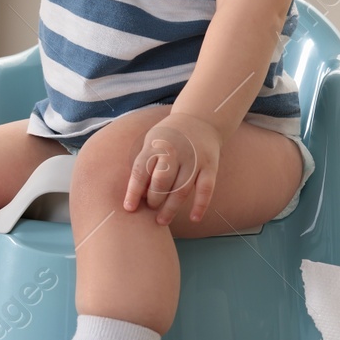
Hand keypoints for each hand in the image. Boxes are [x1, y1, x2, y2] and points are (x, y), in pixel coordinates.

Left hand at [123, 112, 223, 226]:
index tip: (129, 208)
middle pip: (161, 182)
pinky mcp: (210, 166)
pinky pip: (206, 189)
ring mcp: (194, 159)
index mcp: (156, 145)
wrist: (200, 118)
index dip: (133, 192)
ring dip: (171, 208)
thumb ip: (144, 165)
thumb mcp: (151, 141)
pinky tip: (193, 218)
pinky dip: (200, 205)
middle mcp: (175, 151)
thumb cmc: (169, 137)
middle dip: (153, 200)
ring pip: (182, 189)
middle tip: (150, 209)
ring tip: (161, 221)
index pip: (141, 171)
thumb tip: (136, 196)